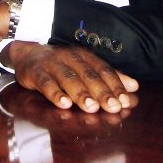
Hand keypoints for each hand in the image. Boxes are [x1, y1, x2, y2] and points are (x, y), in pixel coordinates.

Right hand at [7, 41, 138, 113]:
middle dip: (102, 92)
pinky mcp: (37, 72)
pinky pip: (46, 83)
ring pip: (69, 78)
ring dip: (81, 93)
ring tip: (92, 107)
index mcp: (85, 56)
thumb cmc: (62, 65)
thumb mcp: (85, 67)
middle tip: (114, 107)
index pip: (104, 70)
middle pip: (89, 75)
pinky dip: (55, 93)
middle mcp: (71, 57)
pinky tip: (64, 104)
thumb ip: (108, 77)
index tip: (126, 101)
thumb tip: (134, 87)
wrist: (28, 55)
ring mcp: (53, 63)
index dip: (116, 85)